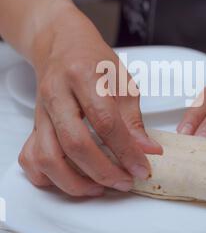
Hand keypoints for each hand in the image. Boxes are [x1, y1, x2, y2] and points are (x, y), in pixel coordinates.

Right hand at [19, 8, 161, 196]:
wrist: (61, 44)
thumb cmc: (93, 59)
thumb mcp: (122, 81)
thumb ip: (133, 119)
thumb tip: (147, 150)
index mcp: (83, 76)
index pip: (105, 121)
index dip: (126, 150)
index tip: (142, 168)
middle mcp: (57, 95)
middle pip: (75, 143)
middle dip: (103, 171)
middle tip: (124, 181)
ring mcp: (41, 112)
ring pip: (47, 157)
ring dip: (74, 182)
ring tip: (99, 187)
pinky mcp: (34, 125)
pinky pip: (30, 159)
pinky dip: (47, 177)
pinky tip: (69, 179)